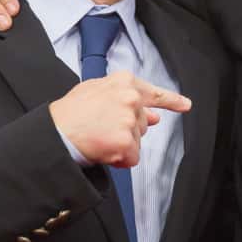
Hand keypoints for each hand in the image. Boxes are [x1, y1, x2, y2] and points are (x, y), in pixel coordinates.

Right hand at [49, 71, 191, 167]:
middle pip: (143, 123)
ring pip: (137, 141)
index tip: (185, 105)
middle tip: (101, 128)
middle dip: (127, 130)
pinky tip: (102, 150)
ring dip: (121, 145)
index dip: (171, 101)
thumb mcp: (94, 92)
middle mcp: (131, 98)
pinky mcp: (126, 142)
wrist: (55, 132)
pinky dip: (119, 159)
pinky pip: (132, 158)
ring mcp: (129, 120)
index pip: (154, 93)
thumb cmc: (70, 113)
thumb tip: (153, 115)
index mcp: (124, 82)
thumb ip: (124, 98)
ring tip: (98, 137)